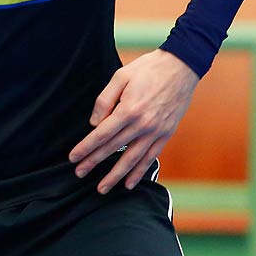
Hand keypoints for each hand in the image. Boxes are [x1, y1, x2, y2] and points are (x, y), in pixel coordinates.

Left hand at [69, 50, 200, 192]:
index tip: (73, 158)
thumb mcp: (120, 76)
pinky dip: (139, 172)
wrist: (181, 67)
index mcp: (128, 109)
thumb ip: (104, 100)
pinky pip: (151, 157)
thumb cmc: (148, 69)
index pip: (102, 134)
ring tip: (102, 188)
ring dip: (116, 176)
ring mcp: (156, 131)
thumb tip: (94, 123)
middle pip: (113, 148)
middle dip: (94, 163)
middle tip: (79, 173)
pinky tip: (129, 183)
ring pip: (132, 159)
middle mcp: (142, 124)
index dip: (86, 148)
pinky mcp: (166, 134)